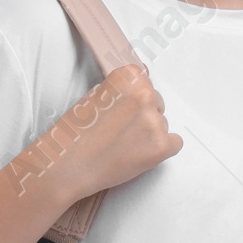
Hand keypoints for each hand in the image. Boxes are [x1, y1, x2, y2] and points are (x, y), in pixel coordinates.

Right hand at [15, 64, 181, 206]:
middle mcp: (145, 94)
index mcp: (129, 76)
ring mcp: (155, 121)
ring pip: (163, 125)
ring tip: (122, 146)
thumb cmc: (75, 135)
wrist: (67, 166)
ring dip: (148, 135)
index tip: (123, 111)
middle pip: (157, 103)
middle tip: (120, 132)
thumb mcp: (96, 97)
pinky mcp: (161, 146)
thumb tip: (140, 91)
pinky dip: (162, 150)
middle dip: (143, 117)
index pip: (146, 83)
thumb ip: (121, 92)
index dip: (134, 101)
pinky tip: (140, 154)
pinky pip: (175, 143)